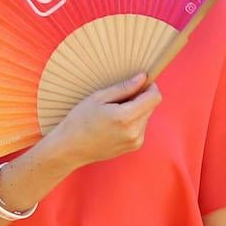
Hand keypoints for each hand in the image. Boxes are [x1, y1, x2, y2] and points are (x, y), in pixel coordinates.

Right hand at [39, 72, 161, 169]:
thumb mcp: (99, 97)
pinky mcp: (134, 146)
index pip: (154, 98)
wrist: (71, 147)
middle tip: (118, 98)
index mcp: (125, 117)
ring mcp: (135, 141)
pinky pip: (141, 126)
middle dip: (140, 98)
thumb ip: (124, 88)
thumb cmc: (80, 120)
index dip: (150, 86)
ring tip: (114, 111)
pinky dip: (133, 120)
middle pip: (151, 106)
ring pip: (146, 116)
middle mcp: (135, 131)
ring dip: (136, 109)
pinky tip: (115, 122)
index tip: (141, 82)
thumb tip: (143, 78)